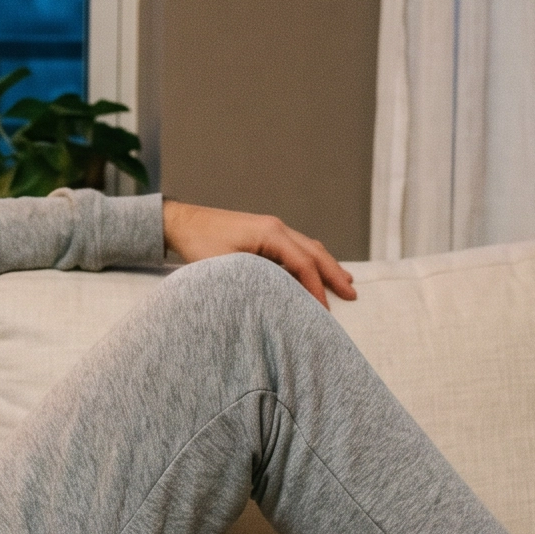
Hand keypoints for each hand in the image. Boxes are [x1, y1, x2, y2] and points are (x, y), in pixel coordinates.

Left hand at [161, 199, 356, 306]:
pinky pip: (296, 248)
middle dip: (333, 274)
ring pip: (309, 248)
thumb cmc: (199, 243)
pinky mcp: (265, 234)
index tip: (325, 312)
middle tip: (352, 294)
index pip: (303, 263)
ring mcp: (272, 229)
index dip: (316, 289)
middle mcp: (276, 228)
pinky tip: (316, 271)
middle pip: (315, 252)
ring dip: (327, 266)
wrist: (181, 222)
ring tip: (345, 283)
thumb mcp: (224, 265)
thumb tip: (273, 299)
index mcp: (270, 233)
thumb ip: (251, 280)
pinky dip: (311, 261)